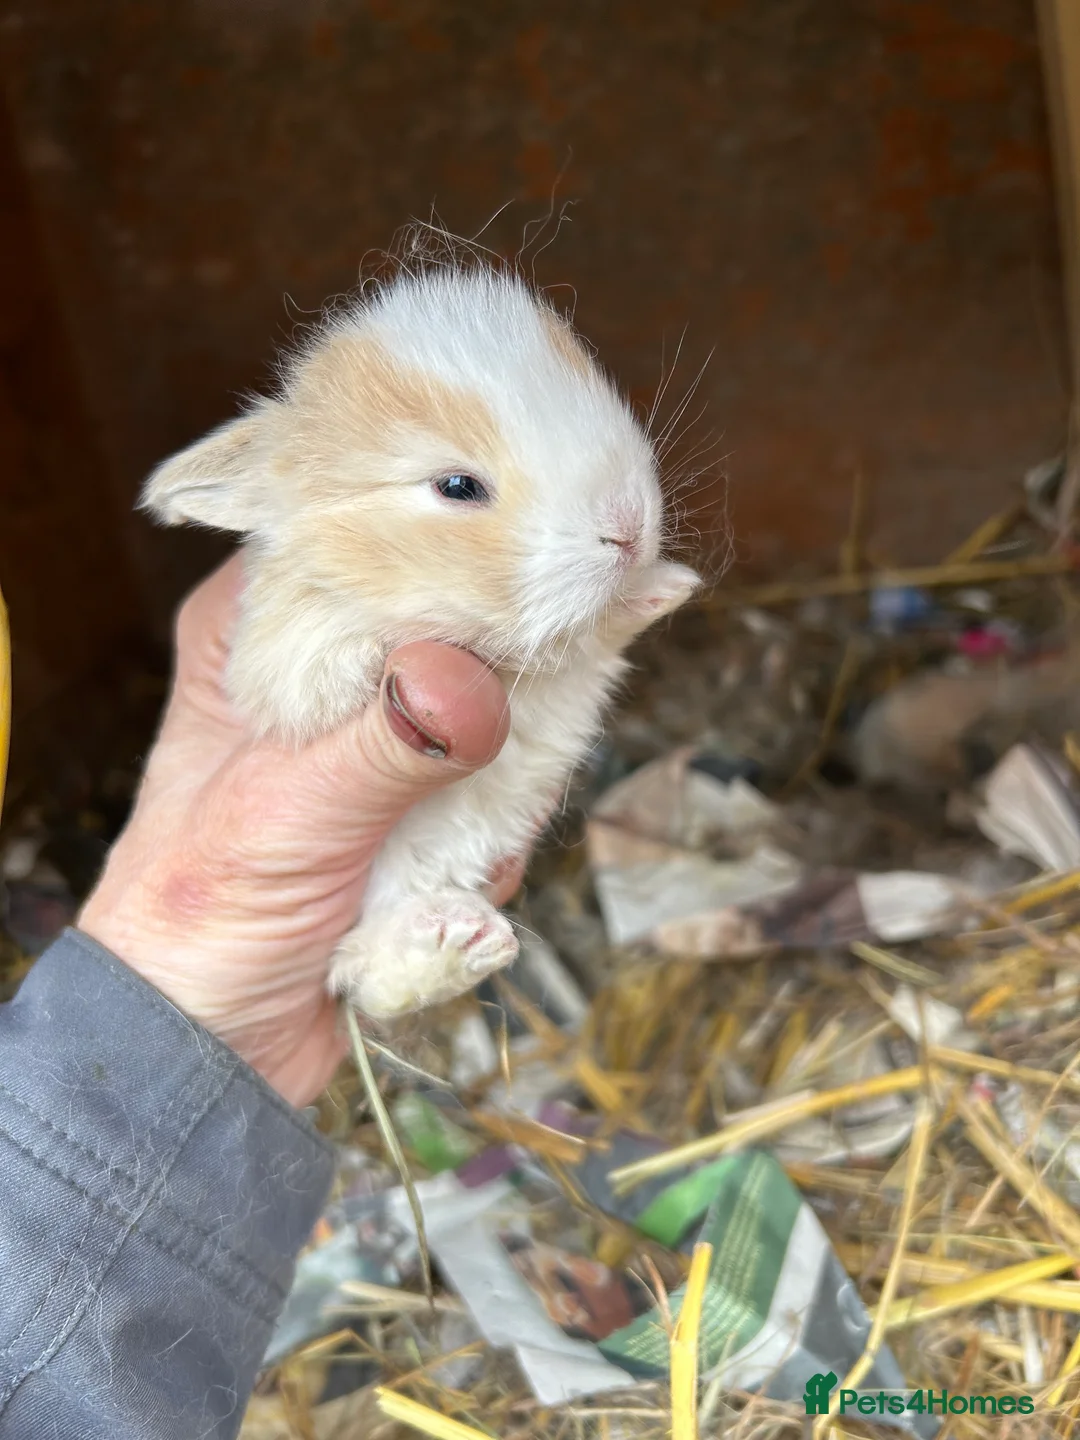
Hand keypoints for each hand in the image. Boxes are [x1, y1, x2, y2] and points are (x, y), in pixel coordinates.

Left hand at [78, 554, 521, 1107]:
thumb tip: (472, 682)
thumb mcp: (285, 820)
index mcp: (260, 632)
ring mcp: (378, 738)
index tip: (535, 567)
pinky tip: (449, 892)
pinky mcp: (418, 802)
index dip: (456, 544)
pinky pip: (498, 792)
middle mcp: (324, 669)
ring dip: (498, 793)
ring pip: (497, 715)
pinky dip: (492, 844)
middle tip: (507, 748)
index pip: (370, 540)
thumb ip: (386, 746)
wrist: (211, 1048)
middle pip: (460, 626)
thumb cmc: (199, 920)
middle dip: (501, 697)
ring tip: (451, 857)